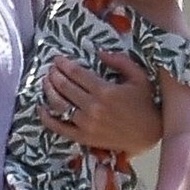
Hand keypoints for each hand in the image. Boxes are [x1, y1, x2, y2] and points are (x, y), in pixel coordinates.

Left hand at [42, 53, 161, 155]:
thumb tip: (99, 53)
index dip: (63, 64)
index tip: (57, 59)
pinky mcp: (83, 137)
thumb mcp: (138, 77)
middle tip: (50, 68)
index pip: (76, 73)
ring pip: (59, 104)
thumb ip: (120, 61)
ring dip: (49, 90)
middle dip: (54, 74)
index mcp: (105, 91)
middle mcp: (92, 107)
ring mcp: (86, 124)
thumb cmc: (144, 103)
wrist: (148, 134)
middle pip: (64, 87)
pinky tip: (41, 108)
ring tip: (46, 82)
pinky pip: (59, 128)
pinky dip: (47, 118)